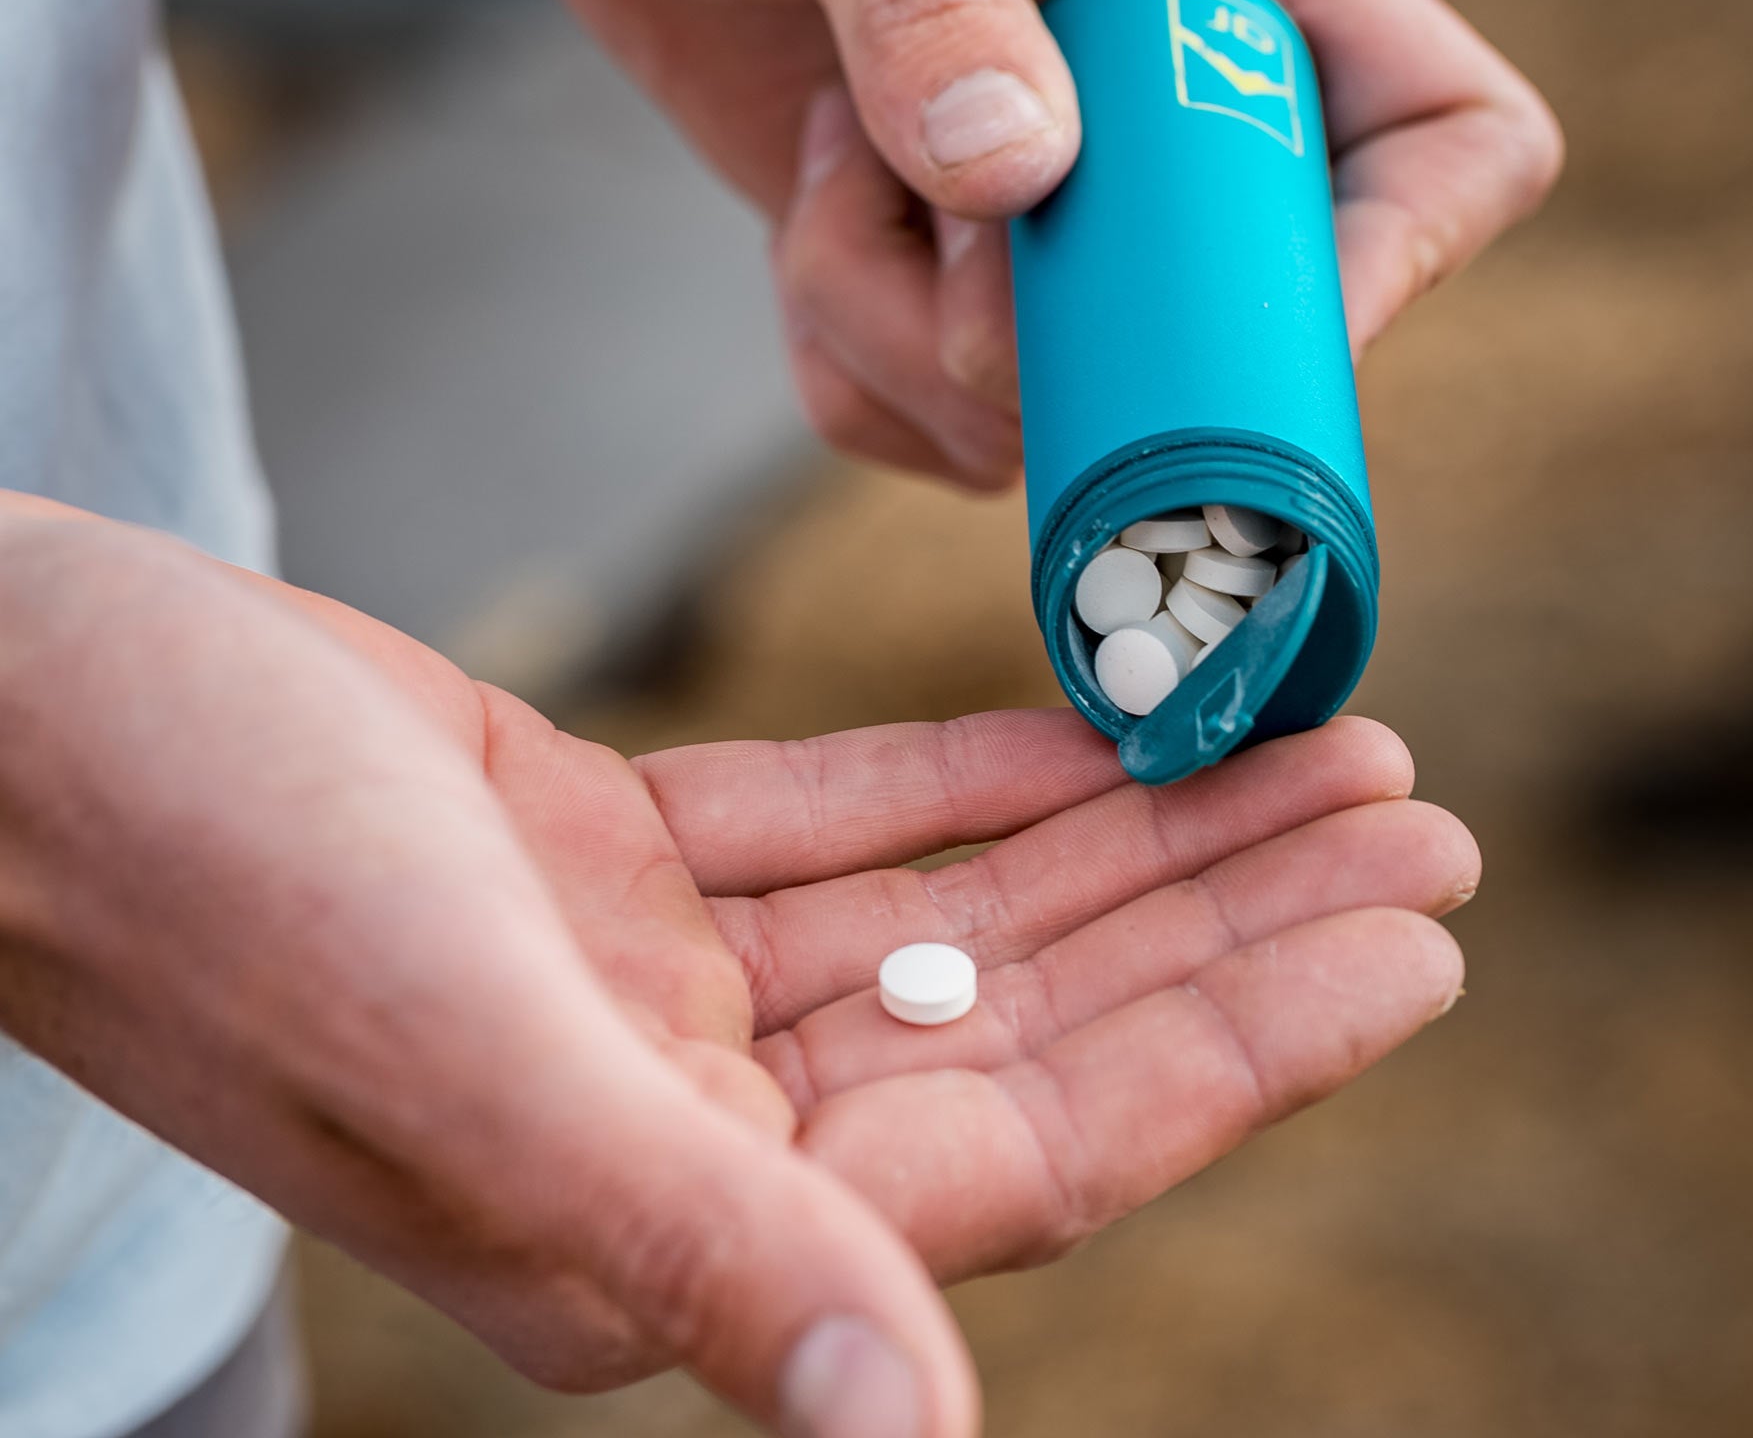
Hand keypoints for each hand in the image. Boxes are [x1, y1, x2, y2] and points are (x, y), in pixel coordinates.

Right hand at [0, 501, 1473, 1434]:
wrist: (30, 712)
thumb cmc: (191, 863)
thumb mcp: (453, 1050)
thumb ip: (687, 1238)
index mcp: (660, 1221)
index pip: (1037, 1144)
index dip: (1247, 1038)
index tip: (1410, 936)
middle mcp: (680, 1121)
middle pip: (1036, 1016)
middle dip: (1233, 915)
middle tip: (1417, 810)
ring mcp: (649, 985)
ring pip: (960, 909)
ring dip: (1129, 829)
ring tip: (1301, 738)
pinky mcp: (610, 857)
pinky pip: (845, 822)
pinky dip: (973, 773)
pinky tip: (1092, 731)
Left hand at [502, 0, 1562, 487]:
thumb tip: (1020, 175)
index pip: (1446, 133)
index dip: (1397, 255)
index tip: (1231, 315)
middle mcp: (1162, 108)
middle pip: (1248, 333)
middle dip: (1082, 345)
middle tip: (940, 239)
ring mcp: (1054, 215)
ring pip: (1062, 407)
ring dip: (919, 344)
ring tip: (838, 169)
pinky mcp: (941, 280)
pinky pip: (939, 421)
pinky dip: (857, 372)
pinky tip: (810, 219)